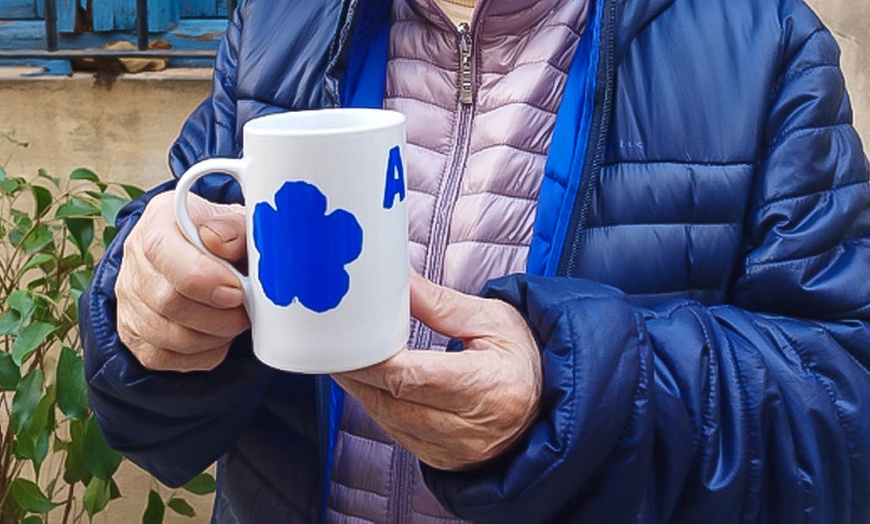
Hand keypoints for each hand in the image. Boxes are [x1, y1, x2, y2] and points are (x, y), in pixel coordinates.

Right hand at [115, 191, 249, 371]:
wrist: (205, 256)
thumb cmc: (225, 239)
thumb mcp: (238, 222)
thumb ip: (235, 228)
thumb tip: (224, 243)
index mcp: (159, 222)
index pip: (162, 251)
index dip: (203, 278)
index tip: (237, 291)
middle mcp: (135, 260)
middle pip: (168, 302)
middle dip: (220, 315)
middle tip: (247, 310)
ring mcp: (130, 300)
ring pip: (169, 337)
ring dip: (215, 336)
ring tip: (235, 320)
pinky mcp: (133, 334)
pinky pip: (166, 359)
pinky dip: (203, 354)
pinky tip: (219, 336)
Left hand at [333, 272, 541, 470]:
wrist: (547, 406)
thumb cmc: (525, 359)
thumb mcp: (492, 320)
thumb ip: (439, 304)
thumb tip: (398, 281)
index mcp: (488, 387)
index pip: (413, 378)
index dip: (374, 360)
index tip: (352, 337)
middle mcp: (470, 428)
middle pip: (392, 401)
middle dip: (357, 372)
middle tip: (335, 343)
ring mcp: (454, 451)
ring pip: (387, 421)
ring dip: (362, 390)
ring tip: (346, 357)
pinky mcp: (441, 461)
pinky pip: (396, 433)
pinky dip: (377, 406)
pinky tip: (368, 383)